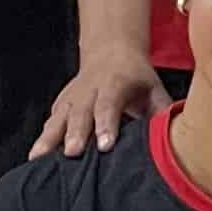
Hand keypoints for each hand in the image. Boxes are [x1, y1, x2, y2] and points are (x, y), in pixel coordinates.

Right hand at [35, 50, 164, 159]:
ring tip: (38, 159)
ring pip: (58, 118)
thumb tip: (176, 138)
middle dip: (75, 134)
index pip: (109, 105)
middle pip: (79, 113)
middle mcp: (89, 89)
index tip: (105, 146)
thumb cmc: (136, 77)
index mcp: (115, 83)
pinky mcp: (60, 105)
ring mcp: (71, 97)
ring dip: (48, 138)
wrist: (111, 52)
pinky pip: (50, 123)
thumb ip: (162, 112)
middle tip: (72, 154)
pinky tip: (35, 158)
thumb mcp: (154, 89)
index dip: (106, 125)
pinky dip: (43, 139)